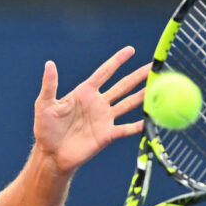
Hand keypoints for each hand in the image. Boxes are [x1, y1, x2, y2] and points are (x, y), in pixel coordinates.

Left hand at [33, 46, 149, 173]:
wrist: (51, 155)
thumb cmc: (45, 129)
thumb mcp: (44, 104)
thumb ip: (50, 85)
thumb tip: (49, 64)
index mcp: (84, 92)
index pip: (104, 72)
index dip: (117, 61)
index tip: (131, 50)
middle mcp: (98, 103)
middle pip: (123, 85)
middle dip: (139, 76)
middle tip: (155, 66)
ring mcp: (104, 118)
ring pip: (129, 103)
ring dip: (143, 96)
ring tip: (160, 87)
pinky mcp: (107, 134)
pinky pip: (127, 128)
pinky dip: (139, 125)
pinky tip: (152, 119)